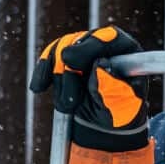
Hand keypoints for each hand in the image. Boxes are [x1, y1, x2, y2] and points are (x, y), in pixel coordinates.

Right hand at [29, 26, 148, 150]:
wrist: (105, 125)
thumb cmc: (120, 113)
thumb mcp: (122, 105)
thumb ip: (113, 87)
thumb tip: (99, 64)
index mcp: (126, 51)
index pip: (109, 38)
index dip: (89, 46)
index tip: (70, 60)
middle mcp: (105, 45)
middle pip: (80, 41)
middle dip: (71, 70)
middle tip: (72, 99)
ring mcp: (84, 49)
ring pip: (62, 50)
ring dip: (60, 79)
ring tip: (68, 106)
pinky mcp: (66, 58)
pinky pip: (50, 57)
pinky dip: (43, 72)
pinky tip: (38, 86)